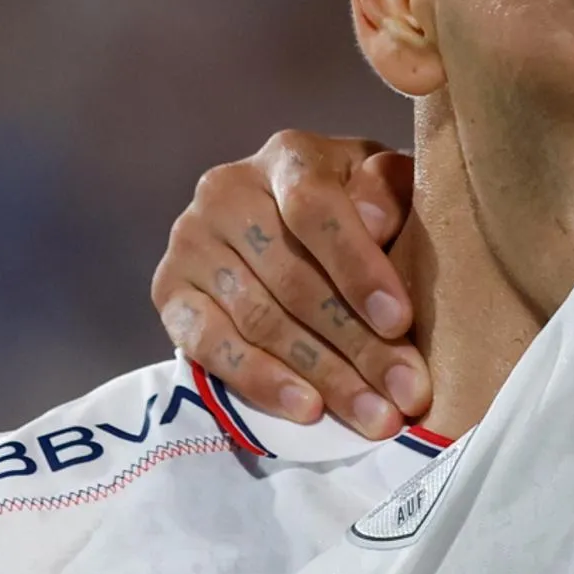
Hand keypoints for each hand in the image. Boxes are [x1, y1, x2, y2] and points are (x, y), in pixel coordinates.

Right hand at [152, 131, 427, 439]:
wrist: (303, 226)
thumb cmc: (363, 207)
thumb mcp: (391, 188)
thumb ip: (391, 192)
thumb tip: (375, 221)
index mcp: (289, 157)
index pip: (315, 208)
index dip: (357, 266)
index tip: (400, 322)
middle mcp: (227, 191)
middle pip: (294, 279)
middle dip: (358, 345)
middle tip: (405, 395)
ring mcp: (190, 241)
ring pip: (261, 320)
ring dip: (323, 375)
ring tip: (374, 417)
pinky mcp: (168, 292)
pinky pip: (211, 346)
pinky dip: (262, 381)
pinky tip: (308, 409)